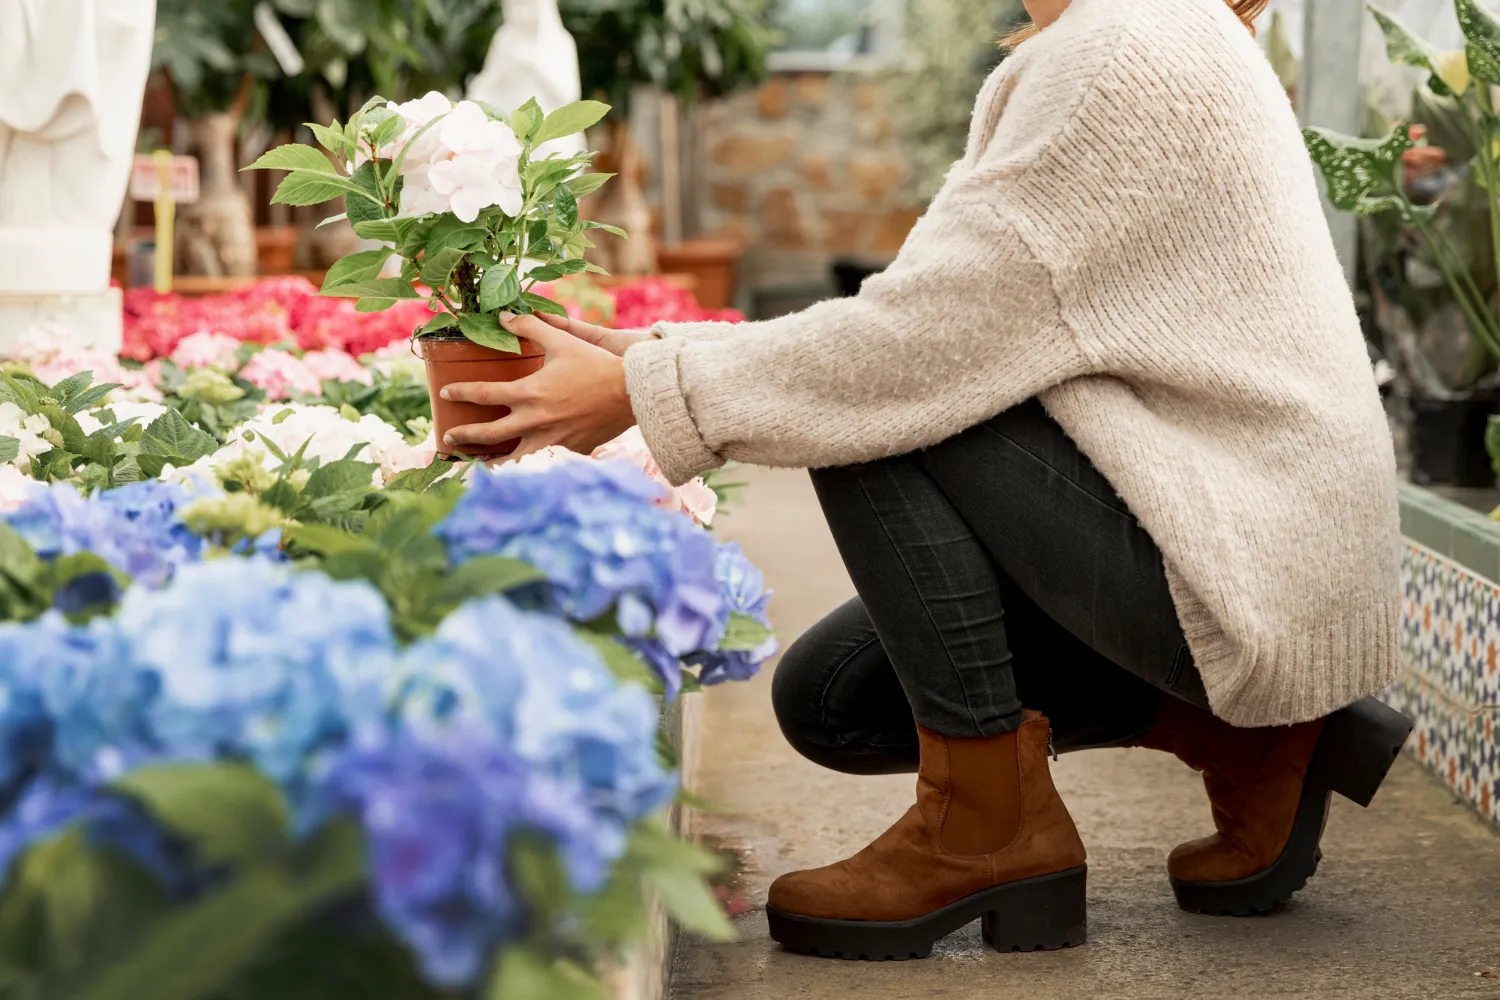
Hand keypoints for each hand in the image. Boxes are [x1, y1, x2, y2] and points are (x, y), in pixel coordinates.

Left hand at [442, 312, 636, 458]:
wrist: (631, 393)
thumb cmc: (595, 365)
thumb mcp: (562, 340)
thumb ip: (530, 328)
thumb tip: (504, 317)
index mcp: (529, 393)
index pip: (482, 394)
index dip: (460, 393)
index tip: (446, 394)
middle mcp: (535, 421)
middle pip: (490, 434)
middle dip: (465, 436)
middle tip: (448, 437)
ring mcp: (553, 439)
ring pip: (516, 457)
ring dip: (494, 462)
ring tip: (480, 466)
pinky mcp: (572, 449)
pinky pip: (551, 453)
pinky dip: (539, 454)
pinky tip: (534, 456)